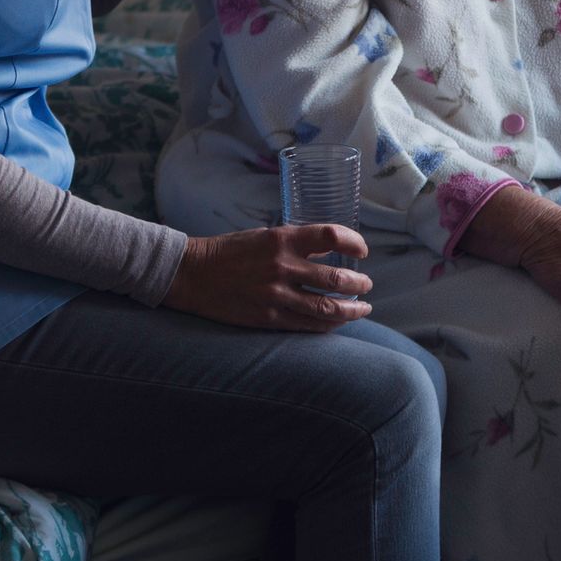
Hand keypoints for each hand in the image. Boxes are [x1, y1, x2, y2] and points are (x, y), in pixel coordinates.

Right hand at [162, 223, 371, 331]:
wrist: (192, 274)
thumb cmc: (230, 251)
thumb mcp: (265, 236)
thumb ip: (297, 243)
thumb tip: (330, 251)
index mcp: (282, 239)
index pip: (331, 236)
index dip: (354, 243)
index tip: (363, 251)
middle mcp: (282, 266)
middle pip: (336, 278)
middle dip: (359, 283)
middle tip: (367, 285)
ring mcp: (275, 295)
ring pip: (326, 307)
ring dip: (351, 309)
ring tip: (363, 308)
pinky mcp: (267, 318)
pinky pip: (306, 324)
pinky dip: (327, 324)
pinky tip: (337, 323)